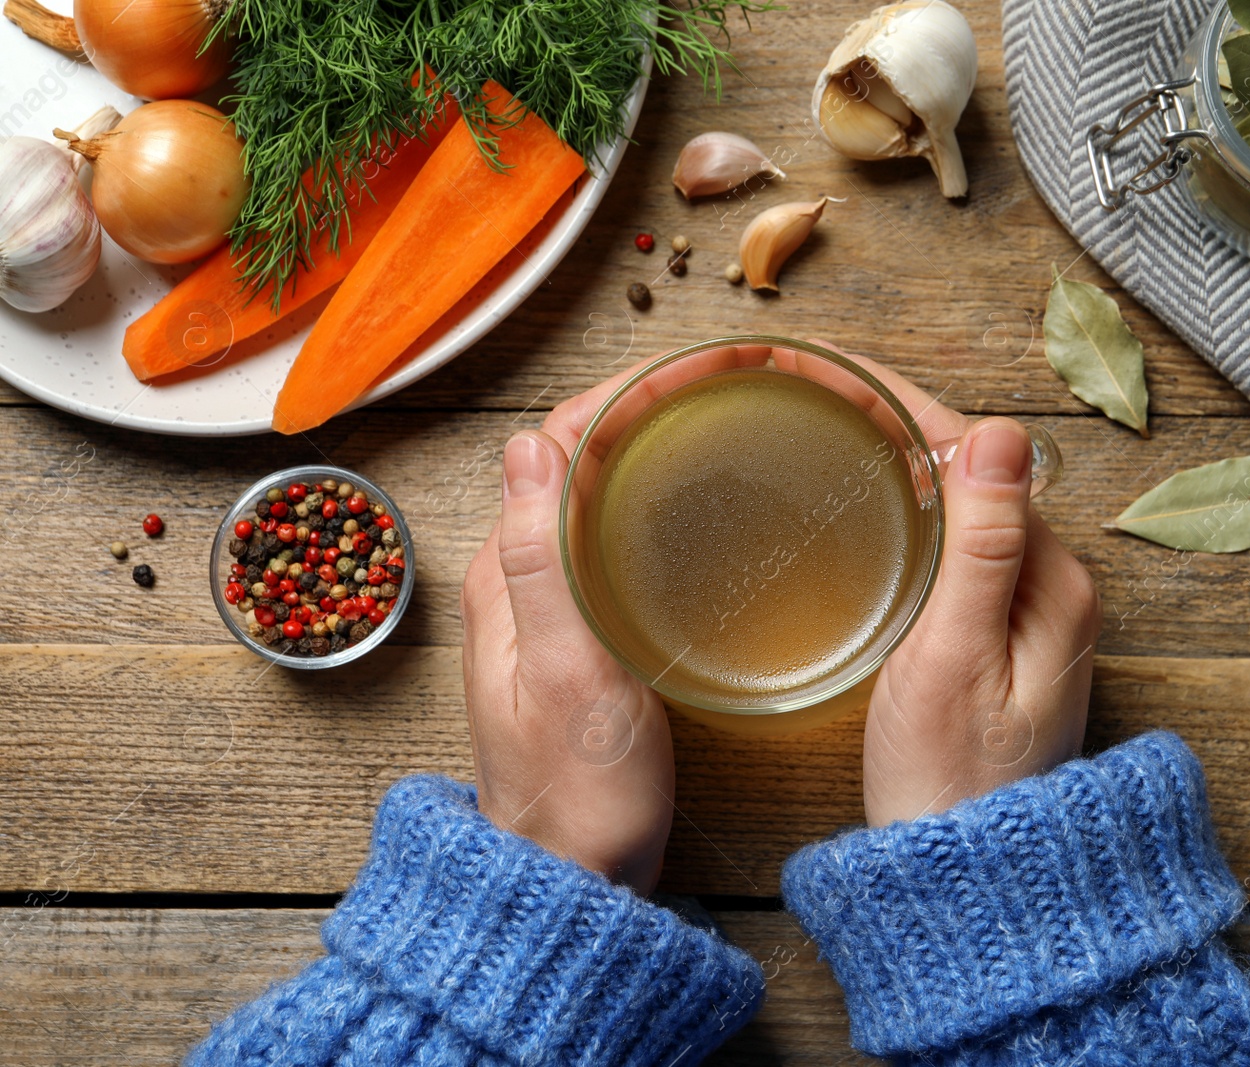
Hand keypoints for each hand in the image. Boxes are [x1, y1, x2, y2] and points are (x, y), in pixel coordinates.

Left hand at [458, 343, 786, 892]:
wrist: (576, 880)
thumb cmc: (577, 792)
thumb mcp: (563, 672)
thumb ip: (541, 562)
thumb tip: (528, 443)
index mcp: (509, 574)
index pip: (558, 442)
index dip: (626, 391)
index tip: (700, 366)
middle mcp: (523, 579)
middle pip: (583, 458)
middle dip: (650, 405)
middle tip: (736, 381)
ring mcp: (555, 608)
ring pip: (604, 496)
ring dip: (656, 446)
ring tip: (733, 419)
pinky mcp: (590, 636)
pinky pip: (620, 540)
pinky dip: (662, 502)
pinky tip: (711, 509)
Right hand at [818, 348, 1101, 826]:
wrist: (972, 881)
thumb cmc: (952, 783)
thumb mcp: (956, 659)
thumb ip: (982, 547)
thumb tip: (1001, 430)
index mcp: (1053, 581)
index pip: (980, 455)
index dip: (905, 404)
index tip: (834, 371)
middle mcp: (1054, 587)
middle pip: (974, 470)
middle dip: (899, 421)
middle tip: (813, 391)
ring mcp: (1029, 614)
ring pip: (963, 506)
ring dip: (903, 461)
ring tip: (827, 427)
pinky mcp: (1000, 640)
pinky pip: (957, 546)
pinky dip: (909, 512)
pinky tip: (864, 507)